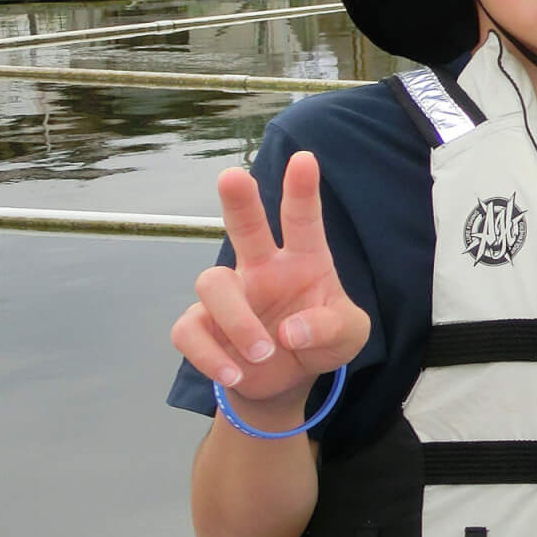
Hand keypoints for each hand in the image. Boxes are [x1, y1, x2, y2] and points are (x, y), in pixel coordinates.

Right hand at [171, 151, 369, 415]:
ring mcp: (229, 294)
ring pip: (213, 284)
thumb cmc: (322, 339)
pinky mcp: (201, 325)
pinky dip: (209, 356)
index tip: (305, 159)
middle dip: (239, 201)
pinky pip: (189, 331)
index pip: (302, 220)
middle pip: (244, 226)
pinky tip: (236, 374)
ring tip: (264, 353)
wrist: (288, 377)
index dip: (302, 190)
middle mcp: (261, 267)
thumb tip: (289, 332)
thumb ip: (331, 328)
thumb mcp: (348, 336)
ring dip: (238, 321)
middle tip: (232, 176)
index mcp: (303, 259)